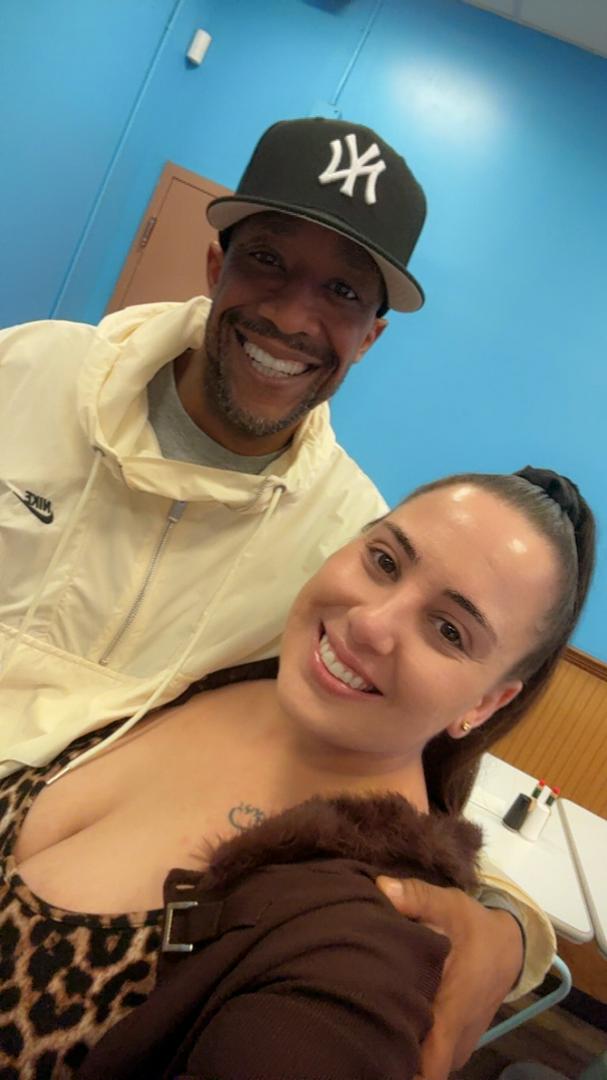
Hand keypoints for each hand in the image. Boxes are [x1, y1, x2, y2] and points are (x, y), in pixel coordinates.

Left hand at [376, 877, 523, 1079]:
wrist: (509, 947)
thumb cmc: (474, 927)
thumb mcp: (449, 904)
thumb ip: (416, 897)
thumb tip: (382, 887)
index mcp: (452, 1013)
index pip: (429, 1066)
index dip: (401, 1068)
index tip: (373, 1052)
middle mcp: (454, 1040)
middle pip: (415, 1067)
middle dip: (387, 1052)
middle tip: (353, 1026)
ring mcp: (455, 1046)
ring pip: (422, 1060)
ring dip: (399, 1045)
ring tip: (366, 1019)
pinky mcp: (454, 1044)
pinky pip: (428, 1054)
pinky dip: (411, 1041)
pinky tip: (388, 1017)